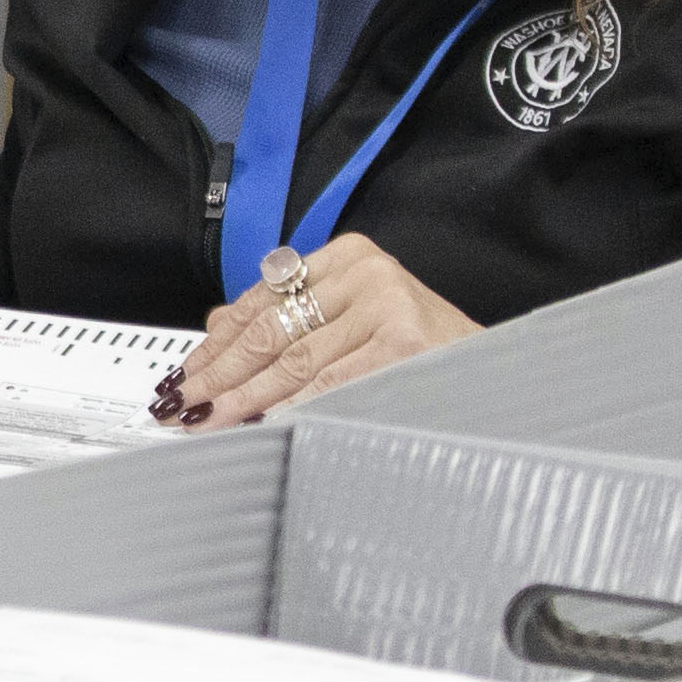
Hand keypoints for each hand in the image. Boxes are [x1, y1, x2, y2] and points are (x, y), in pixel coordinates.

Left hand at [162, 232, 476, 425]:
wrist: (497, 371)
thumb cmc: (424, 351)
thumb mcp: (354, 319)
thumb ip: (292, 320)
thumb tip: (214, 336)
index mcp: (347, 258)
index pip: (261, 301)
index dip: (216, 342)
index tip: (184, 374)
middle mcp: (364, 272)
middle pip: (270, 330)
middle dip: (220, 372)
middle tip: (185, 403)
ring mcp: (386, 303)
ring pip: (294, 361)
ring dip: (245, 396)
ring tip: (211, 420)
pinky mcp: (403, 340)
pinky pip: (331, 383)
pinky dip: (293, 407)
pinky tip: (264, 423)